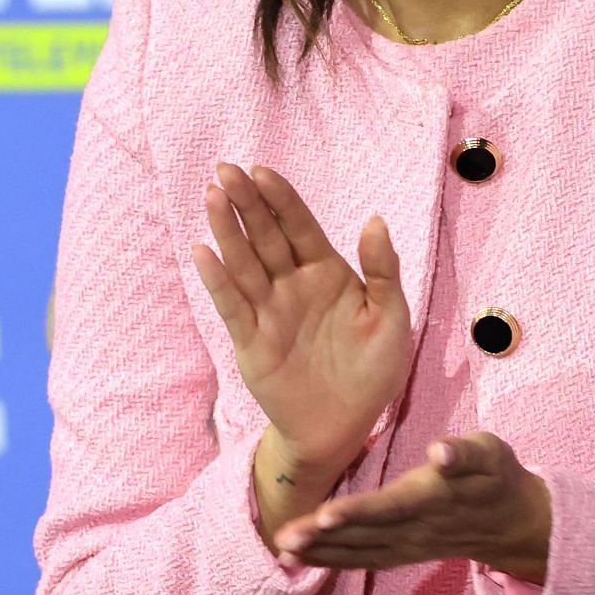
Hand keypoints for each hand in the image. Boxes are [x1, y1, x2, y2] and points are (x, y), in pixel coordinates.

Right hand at [189, 162, 410, 471]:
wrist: (346, 425)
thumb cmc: (373, 369)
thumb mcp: (391, 317)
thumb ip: (383, 270)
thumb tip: (375, 220)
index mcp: (328, 272)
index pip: (299, 226)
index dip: (281, 198)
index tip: (261, 170)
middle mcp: (294, 284)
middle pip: (265, 236)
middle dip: (246, 202)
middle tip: (225, 169)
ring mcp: (269, 310)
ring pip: (244, 262)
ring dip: (227, 230)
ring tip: (212, 196)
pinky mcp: (251, 340)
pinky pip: (232, 305)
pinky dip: (218, 279)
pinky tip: (203, 251)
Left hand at [274, 432, 552, 583]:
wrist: (510, 520)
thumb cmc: (496, 475)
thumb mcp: (491, 452)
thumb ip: (465, 452)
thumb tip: (440, 452)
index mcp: (434, 497)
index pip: (391, 506)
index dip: (359, 511)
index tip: (326, 514)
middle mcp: (417, 527)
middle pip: (366, 534)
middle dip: (324, 537)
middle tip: (285, 537)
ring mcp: (408, 545)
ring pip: (360, 552)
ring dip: (321, 552)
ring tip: (283, 550)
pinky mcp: (401, 553)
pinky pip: (363, 560)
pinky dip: (331, 561)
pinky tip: (301, 559)